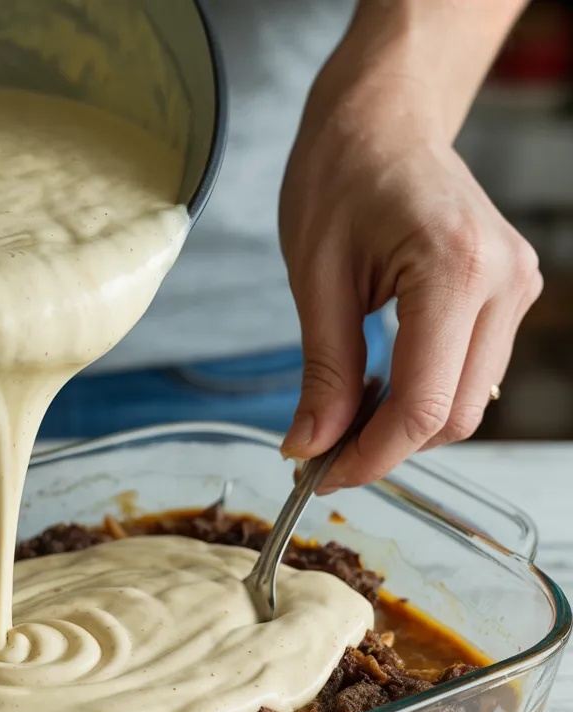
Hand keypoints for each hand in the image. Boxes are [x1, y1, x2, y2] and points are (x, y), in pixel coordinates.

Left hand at [278, 38, 541, 491]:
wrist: (384, 121)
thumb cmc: (341, 178)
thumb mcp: (315, 279)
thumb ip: (323, 372)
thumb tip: (309, 447)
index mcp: (454, 270)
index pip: (423, 408)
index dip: (369, 458)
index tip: (319, 477)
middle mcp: (504, 282)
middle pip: (453, 417)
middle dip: (384, 448)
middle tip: (319, 454)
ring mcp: (517, 286)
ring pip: (466, 404)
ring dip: (404, 427)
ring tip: (342, 417)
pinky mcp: (511, 292)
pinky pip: (471, 374)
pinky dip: (424, 396)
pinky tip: (378, 388)